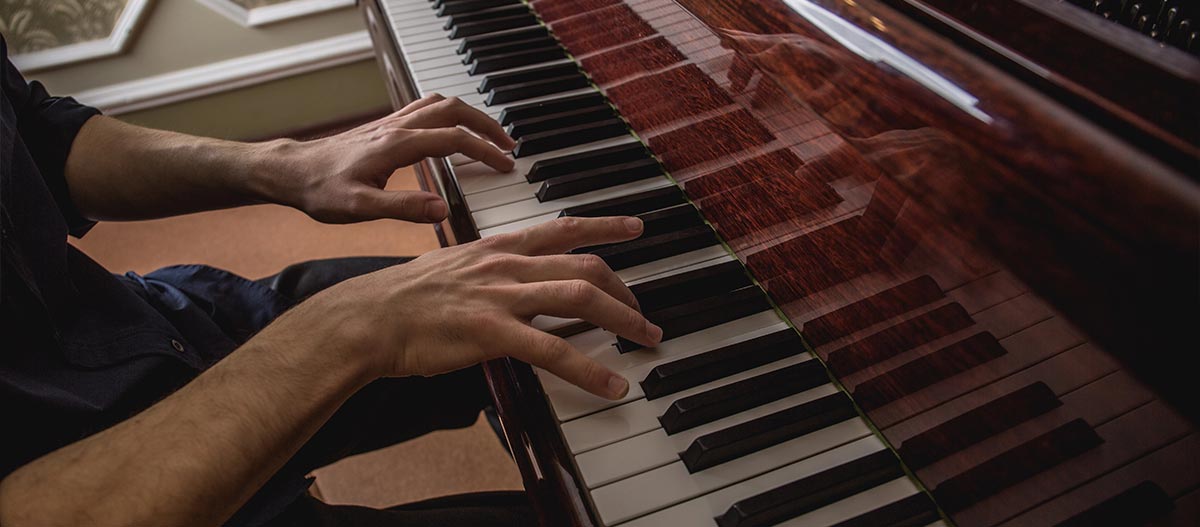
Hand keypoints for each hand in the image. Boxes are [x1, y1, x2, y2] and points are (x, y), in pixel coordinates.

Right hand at [260, 216, 662, 399]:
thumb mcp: (454, 268)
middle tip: (644, 315)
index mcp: (497, 247)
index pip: (561, 228)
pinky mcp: (492, 331)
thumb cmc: (405, 298)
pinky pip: (553, 350)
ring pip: (579, 297)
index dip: (602, 226)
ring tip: (645, 340)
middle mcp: (506, 264)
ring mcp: (501, 296)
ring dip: (622, 319)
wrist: (368, 317)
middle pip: (583, 265)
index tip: (635, 228)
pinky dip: (588, 369)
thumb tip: (516, 284)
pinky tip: (610, 386)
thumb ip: (490, 272)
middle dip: (624, 290)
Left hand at [266, 94, 515, 223]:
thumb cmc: (320, 190)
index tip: (505, 165)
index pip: (454, 139)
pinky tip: (452, 130)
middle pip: (454, 111)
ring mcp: (390, 125)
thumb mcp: (359, 208)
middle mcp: (397, 128)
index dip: (485, 151)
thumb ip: (403, 209)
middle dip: (487, 125)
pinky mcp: (384, 128)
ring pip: (440, 104)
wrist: (290, 172)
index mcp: (397, 145)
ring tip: (489, 136)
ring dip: (470, 115)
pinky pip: (425, 109)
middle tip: (509, 145)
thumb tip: (442, 209)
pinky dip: (449, 114)